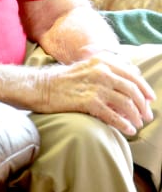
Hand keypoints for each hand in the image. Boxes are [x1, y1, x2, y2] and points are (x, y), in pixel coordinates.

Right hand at [35, 53, 154, 135]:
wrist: (41, 86)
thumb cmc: (64, 79)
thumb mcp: (88, 66)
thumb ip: (109, 68)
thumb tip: (134, 73)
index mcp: (102, 61)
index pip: (132, 75)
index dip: (144, 88)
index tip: (150, 99)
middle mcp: (101, 71)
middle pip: (132, 89)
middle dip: (143, 105)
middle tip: (146, 116)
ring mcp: (95, 86)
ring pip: (126, 103)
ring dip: (135, 116)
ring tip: (137, 124)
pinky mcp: (88, 101)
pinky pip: (113, 115)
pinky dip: (124, 124)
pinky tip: (128, 130)